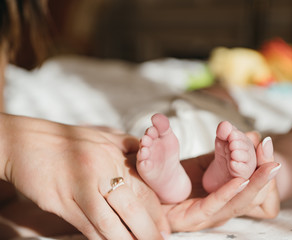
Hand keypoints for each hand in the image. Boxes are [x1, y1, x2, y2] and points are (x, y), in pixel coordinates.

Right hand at [1, 114, 167, 239]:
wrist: (26, 142)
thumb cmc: (67, 140)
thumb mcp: (102, 136)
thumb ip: (127, 146)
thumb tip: (147, 154)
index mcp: (114, 157)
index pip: (143, 189)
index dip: (157, 213)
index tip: (165, 229)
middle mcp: (101, 173)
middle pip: (132, 209)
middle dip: (148, 231)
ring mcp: (81, 189)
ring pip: (109, 223)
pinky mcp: (61, 203)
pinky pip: (86, 228)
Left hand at [163, 132, 279, 231]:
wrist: (150, 188)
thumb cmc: (177, 178)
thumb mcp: (207, 161)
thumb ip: (228, 150)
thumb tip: (254, 135)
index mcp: (225, 196)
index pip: (250, 183)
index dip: (262, 167)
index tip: (270, 147)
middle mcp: (221, 207)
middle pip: (250, 194)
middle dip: (265, 177)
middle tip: (278, 158)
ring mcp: (209, 215)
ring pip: (238, 200)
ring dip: (256, 184)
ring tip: (270, 168)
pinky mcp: (194, 218)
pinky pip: (214, 204)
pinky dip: (229, 192)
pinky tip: (241, 180)